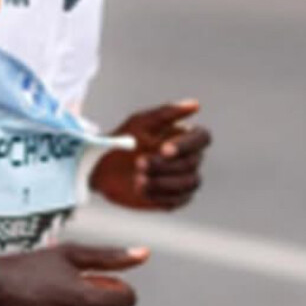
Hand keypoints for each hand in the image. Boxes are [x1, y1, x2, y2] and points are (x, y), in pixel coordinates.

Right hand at [0, 243, 148, 305]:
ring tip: (69, 303)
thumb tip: (146, 254)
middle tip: (78, 288)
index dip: (121, 287)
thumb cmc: (32, 267)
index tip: (103, 280)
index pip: (127, 300)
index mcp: (83, 297)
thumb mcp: (70, 254)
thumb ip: (110, 257)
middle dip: (104, 300)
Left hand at [89, 100, 210, 211]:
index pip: (202, 138)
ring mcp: (184, 180)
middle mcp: (190, 158)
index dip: (186, 145)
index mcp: (185, 137)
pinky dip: (159, 195)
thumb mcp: (140, 123)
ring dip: (163, 181)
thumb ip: (166, 113)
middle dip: (164, 165)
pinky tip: (140, 189)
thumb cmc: (124, 140)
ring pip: (189, 183)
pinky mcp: (174, 199)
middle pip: (192, 162)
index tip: (163, 149)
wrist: (103, 168)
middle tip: (138, 163)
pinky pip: (177, 200)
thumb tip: (195, 104)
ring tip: (137, 179)